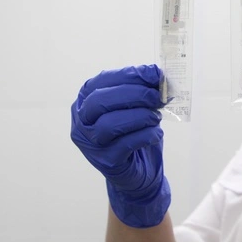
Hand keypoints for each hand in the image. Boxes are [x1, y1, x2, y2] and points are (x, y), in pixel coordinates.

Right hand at [70, 64, 169, 227]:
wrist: (138, 167)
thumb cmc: (134, 130)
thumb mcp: (136, 105)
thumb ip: (143, 89)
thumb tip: (159, 75)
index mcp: (86, 99)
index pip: (102, 81)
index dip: (131, 75)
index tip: (155, 74)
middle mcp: (82, 121)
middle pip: (100, 101)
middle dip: (134, 94)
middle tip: (157, 96)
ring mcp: (90, 143)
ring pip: (110, 124)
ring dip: (140, 116)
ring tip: (156, 116)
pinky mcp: (106, 161)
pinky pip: (125, 144)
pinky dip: (146, 135)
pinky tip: (156, 133)